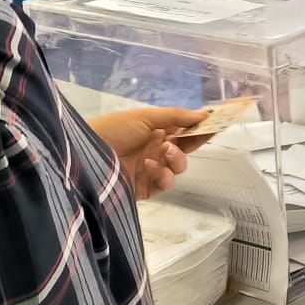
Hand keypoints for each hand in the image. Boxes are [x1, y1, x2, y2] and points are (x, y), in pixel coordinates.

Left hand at [86, 106, 208, 199]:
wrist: (86, 154)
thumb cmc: (114, 129)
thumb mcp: (145, 116)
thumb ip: (176, 117)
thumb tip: (204, 115)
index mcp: (157, 132)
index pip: (186, 132)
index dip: (201, 128)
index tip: (218, 123)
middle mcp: (156, 151)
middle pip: (186, 150)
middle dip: (194, 143)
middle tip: (198, 137)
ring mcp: (151, 171)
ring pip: (179, 168)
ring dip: (176, 159)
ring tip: (164, 151)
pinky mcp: (145, 189)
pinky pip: (165, 184)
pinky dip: (162, 174)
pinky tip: (150, 165)